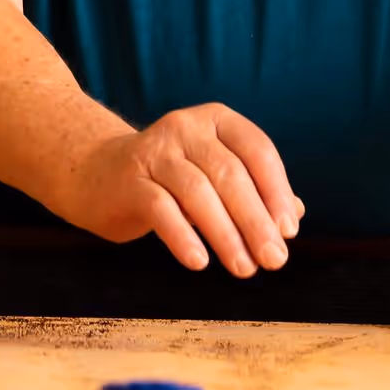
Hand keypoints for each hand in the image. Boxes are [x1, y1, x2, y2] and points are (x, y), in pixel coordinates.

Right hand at [58, 105, 302, 276]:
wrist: (97, 174)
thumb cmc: (169, 178)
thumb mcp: (212, 176)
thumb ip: (253, 191)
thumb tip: (293, 217)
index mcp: (215, 121)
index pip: (257, 150)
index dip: (276, 191)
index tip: (288, 231)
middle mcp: (185, 127)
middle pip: (230, 174)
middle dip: (256, 220)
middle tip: (274, 259)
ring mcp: (154, 151)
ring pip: (198, 192)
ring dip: (226, 234)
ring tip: (244, 268)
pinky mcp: (129, 180)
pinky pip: (160, 208)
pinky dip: (182, 236)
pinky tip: (199, 262)